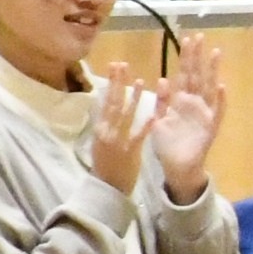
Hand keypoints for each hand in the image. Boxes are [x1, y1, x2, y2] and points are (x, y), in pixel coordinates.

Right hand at [85, 64, 160, 196]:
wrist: (107, 188)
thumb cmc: (105, 163)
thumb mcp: (101, 140)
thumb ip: (106, 122)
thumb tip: (109, 102)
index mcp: (100, 127)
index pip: (104, 101)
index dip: (110, 83)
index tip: (115, 66)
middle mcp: (106, 131)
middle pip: (112, 103)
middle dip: (117, 83)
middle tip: (122, 65)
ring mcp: (117, 141)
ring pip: (124, 117)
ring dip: (132, 99)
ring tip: (139, 81)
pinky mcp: (129, 152)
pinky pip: (138, 137)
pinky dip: (144, 125)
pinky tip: (152, 115)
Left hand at [148, 39, 227, 202]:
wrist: (176, 168)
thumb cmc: (167, 145)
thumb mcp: (158, 121)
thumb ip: (161, 102)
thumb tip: (162, 79)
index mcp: (179, 101)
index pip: (184, 74)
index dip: (186, 57)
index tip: (187, 39)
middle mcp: (194, 103)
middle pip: (198, 76)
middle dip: (198, 57)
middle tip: (200, 37)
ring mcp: (204, 114)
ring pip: (209, 88)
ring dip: (212, 71)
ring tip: (216, 53)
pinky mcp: (210, 127)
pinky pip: (217, 112)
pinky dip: (220, 101)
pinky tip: (222, 87)